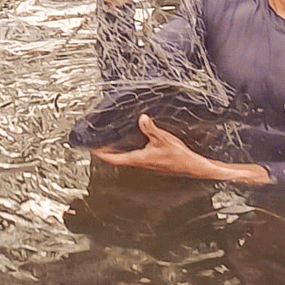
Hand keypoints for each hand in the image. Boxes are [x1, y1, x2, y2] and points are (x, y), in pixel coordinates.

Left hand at [91, 114, 210, 174]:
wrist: (191, 165)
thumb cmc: (178, 156)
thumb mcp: (164, 139)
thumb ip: (151, 129)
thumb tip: (142, 119)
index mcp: (139, 158)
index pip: (115, 158)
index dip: (102, 154)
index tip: (92, 149)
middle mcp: (140, 162)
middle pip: (117, 158)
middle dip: (107, 152)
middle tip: (96, 144)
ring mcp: (145, 162)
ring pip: (125, 157)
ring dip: (116, 151)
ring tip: (108, 143)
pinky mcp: (151, 160)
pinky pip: (134, 155)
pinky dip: (127, 149)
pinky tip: (129, 143)